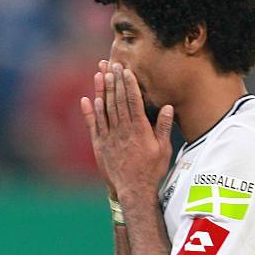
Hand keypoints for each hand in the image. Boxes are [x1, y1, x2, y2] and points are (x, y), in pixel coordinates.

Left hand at [81, 63, 173, 205]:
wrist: (133, 190)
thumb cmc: (151, 171)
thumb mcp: (163, 150)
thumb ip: (163, 127)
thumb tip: (167, 107)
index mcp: (139, 129)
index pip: (133, 101)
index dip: (128, 84)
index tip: (125, 70)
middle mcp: (122, 130)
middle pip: (117, 100)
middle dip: (114, 81)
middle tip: (111, 64)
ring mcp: (109, 137)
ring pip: (104, 109)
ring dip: (102, 90)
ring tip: (100, 74)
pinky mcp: (100, 145)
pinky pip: (93, 125)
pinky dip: (90, 111)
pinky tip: (88, 99)